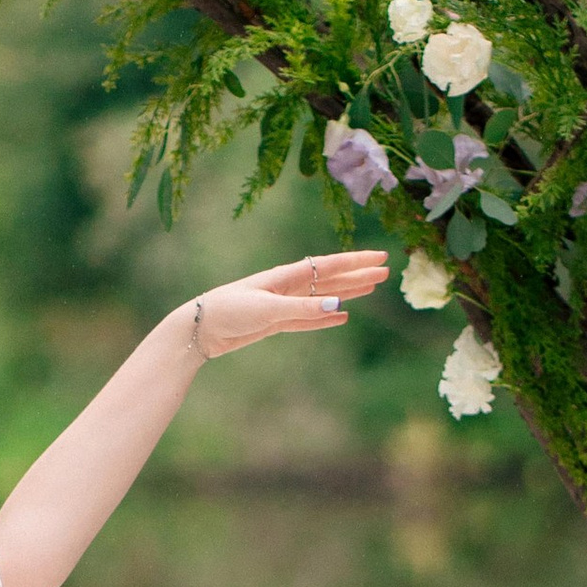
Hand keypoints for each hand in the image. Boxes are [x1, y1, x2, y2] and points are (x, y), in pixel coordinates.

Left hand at [173, 250, 390, 360]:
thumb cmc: (230, 310)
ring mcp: (282, 304)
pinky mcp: (275, 322)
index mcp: (286, 276)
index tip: (380, 258)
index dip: (356, 262)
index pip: (329, 266)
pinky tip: (342, 316)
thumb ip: (304, 308)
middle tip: (386, 272)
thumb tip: (340, 306)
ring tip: (371, 288)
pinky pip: (309, 318)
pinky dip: (327, 317)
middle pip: (331, 279)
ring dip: (347, 293)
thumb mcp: (268, 309)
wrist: (201, 329)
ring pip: (323, 296)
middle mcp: (287, 287)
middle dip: (358, 275)